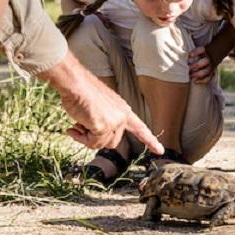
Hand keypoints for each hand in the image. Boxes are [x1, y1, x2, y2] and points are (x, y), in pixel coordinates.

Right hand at [40, 53, 161, 152]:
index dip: (149, 140)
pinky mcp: (104, 127)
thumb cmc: (83, 93)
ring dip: (86, 138)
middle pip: (112, 142)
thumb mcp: (100, 109)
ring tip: (79, 123)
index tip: (160, 150)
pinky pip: (92, 143)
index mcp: (123, 110)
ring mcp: (115, 122)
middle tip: (81, 127)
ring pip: (101, 145)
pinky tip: (74, 127)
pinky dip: (80, 138)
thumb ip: (104, 122)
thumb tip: (96, 140)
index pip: (140, 128)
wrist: (76, 84)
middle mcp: (122, 116)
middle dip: (95, 139)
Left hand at [188, 46, 214, 84]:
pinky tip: (195, 81)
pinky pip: (208, 78)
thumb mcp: (195, 51)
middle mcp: (208, 58)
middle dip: (195, 65)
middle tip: (187, 67)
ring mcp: (211, 66)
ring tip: (190, 75)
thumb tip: (177, 52)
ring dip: (198, 74)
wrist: (207, 58)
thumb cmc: (196, 54)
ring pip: (206, 71)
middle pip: (204, 61)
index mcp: (204, 51)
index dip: (196, 52)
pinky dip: (202, 81)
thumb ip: (188, 52)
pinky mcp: (211, 73)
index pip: (201, 50)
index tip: (189, 55)